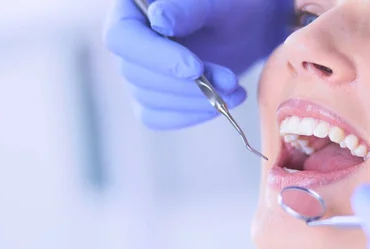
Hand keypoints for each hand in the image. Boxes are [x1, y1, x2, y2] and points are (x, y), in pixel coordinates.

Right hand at [104, 0, 293, 128]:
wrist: (246, 29)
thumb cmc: (231, 7)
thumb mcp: (216, 3)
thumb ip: (188, 8)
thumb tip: (159, 20)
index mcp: (131, 10)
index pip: (123, 38)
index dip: (156, 57)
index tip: (195, 69)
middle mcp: (127, 42)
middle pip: (136, 73)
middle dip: (186, 85)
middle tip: (229, 82)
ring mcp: (136, 72)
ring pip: (148, 99)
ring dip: (194, 102)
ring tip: (234, 91)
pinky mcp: (151, 97)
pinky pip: (157, 117)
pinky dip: (189, 115)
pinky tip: (219, 105)